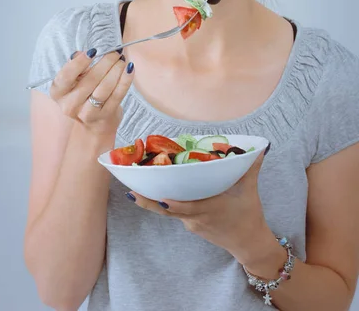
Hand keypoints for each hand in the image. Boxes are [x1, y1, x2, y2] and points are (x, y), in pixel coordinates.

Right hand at [50, 49, 133, 135]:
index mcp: (58, 92)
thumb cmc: (83, 93)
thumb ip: (76, 65)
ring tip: (122, 60)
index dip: (79, 63)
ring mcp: (87, 113)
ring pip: (104, 88)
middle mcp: (69, 105)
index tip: (93, 51)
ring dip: (116, 71)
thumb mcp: (74, 79)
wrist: (94, 121)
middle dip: (105, 63)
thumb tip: (81, 53)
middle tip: (115, 52)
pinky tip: (129, 69)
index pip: (66, 76)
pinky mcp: (105, 116)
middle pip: (90, 80)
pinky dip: (125, 80)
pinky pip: (117, 95)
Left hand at [129, 152, 271, 264]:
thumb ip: (251, 167)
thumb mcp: (250, 190)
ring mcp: (192, 223)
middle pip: (167, 210)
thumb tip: (260, 147)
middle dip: (148, 201)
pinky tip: (157, 193)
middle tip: (131, 189)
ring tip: (135, 189)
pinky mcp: (192, 225)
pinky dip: (166, 204)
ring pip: (169, 212)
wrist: (249, 244)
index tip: (157, 194)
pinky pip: (175, 213)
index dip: (169, 203)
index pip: (184, 207)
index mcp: (209, 208)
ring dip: (152, 202)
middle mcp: (196, 217)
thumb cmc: (249, 215)